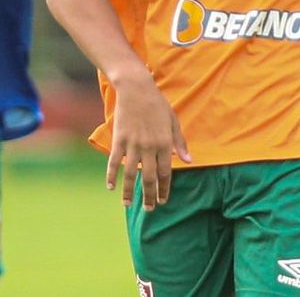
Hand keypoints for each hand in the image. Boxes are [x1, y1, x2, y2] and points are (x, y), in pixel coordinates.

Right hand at [106, 71, 191, 210]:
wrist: (136, 89)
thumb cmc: (157, 104)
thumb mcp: (173, 121)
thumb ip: (180, 143)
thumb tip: (189, 161)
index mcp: (165, 143)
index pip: (166, 173)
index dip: (165, 188)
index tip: (164, 200)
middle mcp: (149, 147)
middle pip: (149, 178)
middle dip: (149, 196)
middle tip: (149, 209)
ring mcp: (132, 144)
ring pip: (131, 174)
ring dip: (129, 192)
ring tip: (128, 205)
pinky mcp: (119, 140)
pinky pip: (113, 162)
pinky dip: (111, 175)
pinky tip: (110, 187)